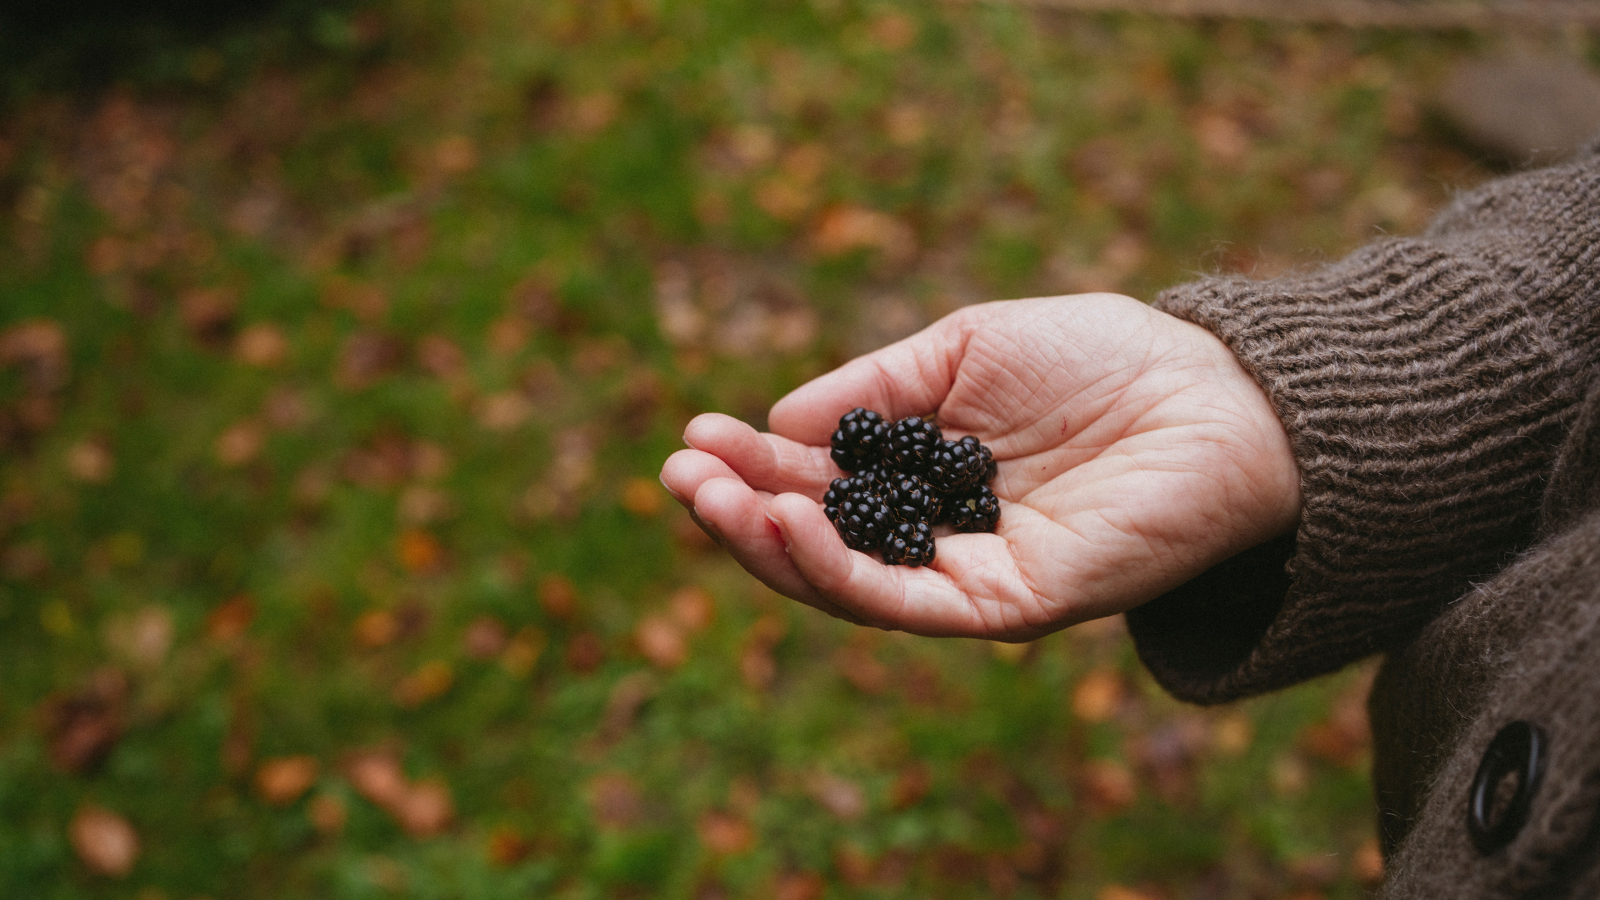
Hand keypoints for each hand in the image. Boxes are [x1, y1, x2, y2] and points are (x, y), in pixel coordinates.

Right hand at [660, 293, 1299, 640]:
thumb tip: (778, 422)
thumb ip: (876, 388)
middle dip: (740, 511)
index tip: (693, 437)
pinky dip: (837, 570)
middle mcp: (936, 531)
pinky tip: (787, 526)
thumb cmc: (1099, 358)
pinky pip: (904, 602)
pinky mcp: (1007, 605)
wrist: (1218, 394)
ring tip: (716, 501)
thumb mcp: (963, 347)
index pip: (817, 481)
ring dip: (770, 546)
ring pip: (847, 583)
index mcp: (923, 471)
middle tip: (678, 476)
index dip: (753, 463)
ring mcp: (969, 574)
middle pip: (817, 540)